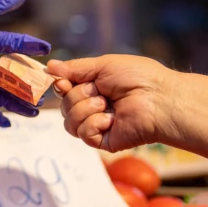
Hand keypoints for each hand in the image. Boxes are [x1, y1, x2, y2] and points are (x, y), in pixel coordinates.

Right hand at [0, 0, 50, 126]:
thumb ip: (1, 3)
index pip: (16, 43)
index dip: (33, 45)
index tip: (47, 48)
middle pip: (13, 79)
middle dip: (31, 87)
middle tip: (46, 93)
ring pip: (0, 96)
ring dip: (18, 105)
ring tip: (34, 111)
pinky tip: (7, 122)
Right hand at [47, 55, 177, 151]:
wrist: (158, 98)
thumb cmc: (138, 77)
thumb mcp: (102, 65)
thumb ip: (74, 68)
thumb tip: (49, 66)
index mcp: (94, 88)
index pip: (64, 90)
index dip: (60, 86)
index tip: (63, 82)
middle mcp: (93, 107)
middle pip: (63, 106)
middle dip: (77, 96)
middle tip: (100, 92)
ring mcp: (98, 125)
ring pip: (69, 122)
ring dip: (85, 109)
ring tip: (106, 104)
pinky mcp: (103, 141)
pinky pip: (83, 134)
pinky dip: (94, 123)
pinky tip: (111, 119)